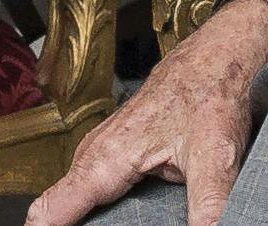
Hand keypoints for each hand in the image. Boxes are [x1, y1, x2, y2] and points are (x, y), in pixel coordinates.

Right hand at [28, 0, 267, 225]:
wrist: (214, 59)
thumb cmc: (210, 96)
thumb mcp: (216, 158)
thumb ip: (208, 206)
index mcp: (106, 159)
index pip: (51, 211)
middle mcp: (93, 155)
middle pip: (55, 212)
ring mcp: (99, 153)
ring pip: (71, 202)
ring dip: (80, 224)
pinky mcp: (111, 156)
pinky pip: (86, 192)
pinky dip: (91, 214)